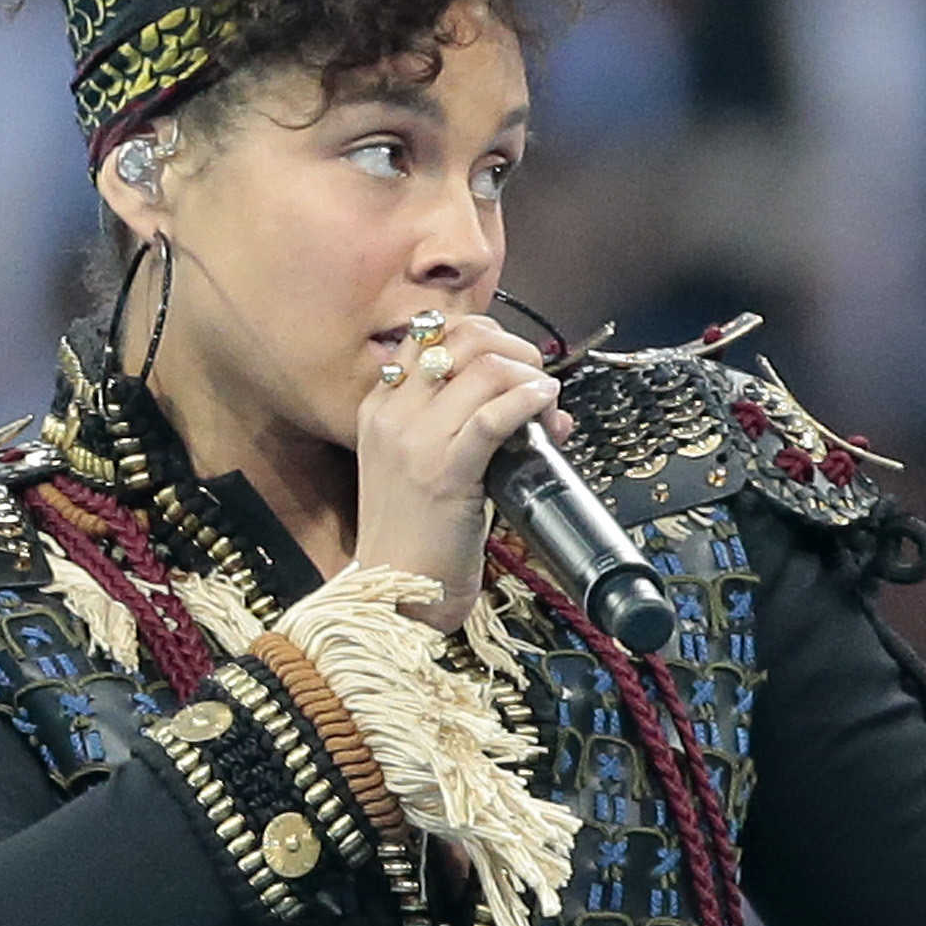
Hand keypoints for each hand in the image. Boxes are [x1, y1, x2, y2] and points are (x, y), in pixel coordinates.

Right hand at [354, 310, 562, 629]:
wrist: (396, 593)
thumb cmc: (417, 536)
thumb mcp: (428, 467)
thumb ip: (471, 426)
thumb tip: (537, 398)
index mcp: (379, 406)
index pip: (430, 332)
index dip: (484, 335)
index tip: (510, 361)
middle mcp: (392, 414)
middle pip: (461, 339)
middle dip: (512, 347)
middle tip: (535, 376)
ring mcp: (414, 442)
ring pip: (484, 368)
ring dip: (529, 376)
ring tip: (545, 401)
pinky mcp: (445, 473)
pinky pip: (493, 415)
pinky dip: (529, 400)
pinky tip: (545, 407)